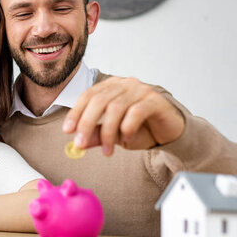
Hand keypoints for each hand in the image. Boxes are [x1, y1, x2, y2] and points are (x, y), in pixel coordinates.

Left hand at [62, 77, 184, 155]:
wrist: (170, 132)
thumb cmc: (140, 129)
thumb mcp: (114, 134)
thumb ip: (96, 135)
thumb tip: (76, 144)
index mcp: (111, 87)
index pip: (88, 95)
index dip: (75, 112)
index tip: (67, 130)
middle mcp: (125, 84)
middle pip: (99, 100)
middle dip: (87, 124)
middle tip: (80, 144)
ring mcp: (140, 89)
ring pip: (116, 108)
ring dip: (107, 132)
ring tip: (107, 152)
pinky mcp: (155, 99)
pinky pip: (136, 112)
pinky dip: (127, 129)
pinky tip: (126, 141)